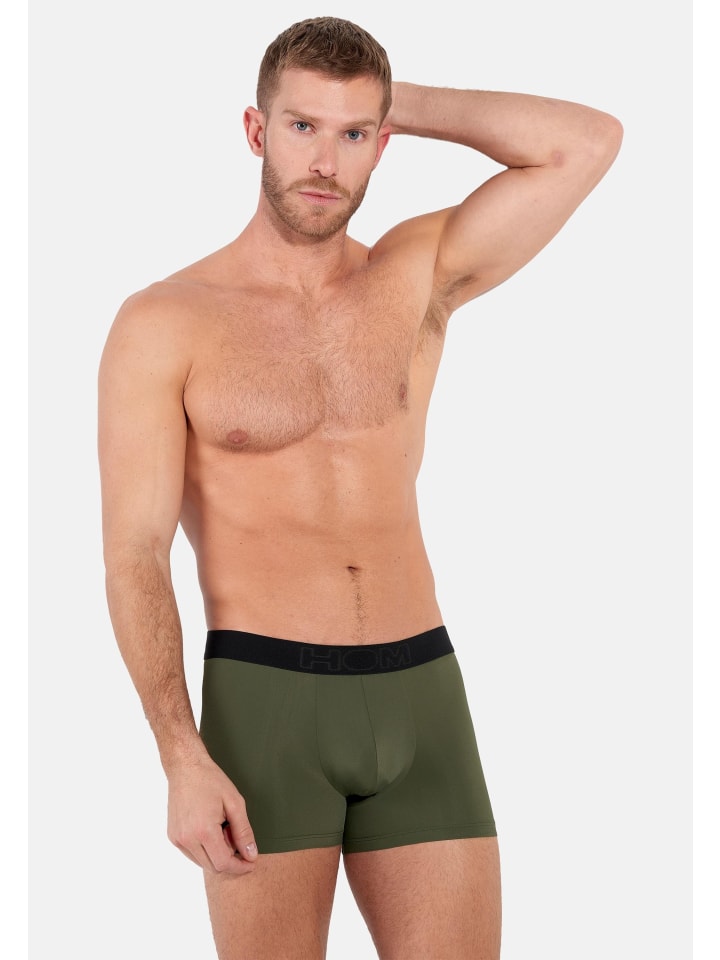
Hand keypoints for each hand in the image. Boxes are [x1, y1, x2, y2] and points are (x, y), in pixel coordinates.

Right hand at [166, 754, 258, 875]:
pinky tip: (210, 830)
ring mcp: (177, 839)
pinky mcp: (173, 836)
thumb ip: (243, 832)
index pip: (223, 864)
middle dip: (229, 859)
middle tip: (236, 837)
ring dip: (216, 854)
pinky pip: (192, 854)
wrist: (186, 767)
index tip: (251, 862)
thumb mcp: (235, 803)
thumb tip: (251, 855)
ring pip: (202, 862)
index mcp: (203, 831)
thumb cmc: (211, 781)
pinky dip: (205, 849)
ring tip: (222, 829)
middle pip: (213, 866)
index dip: (240, 867)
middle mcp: (187, 839)